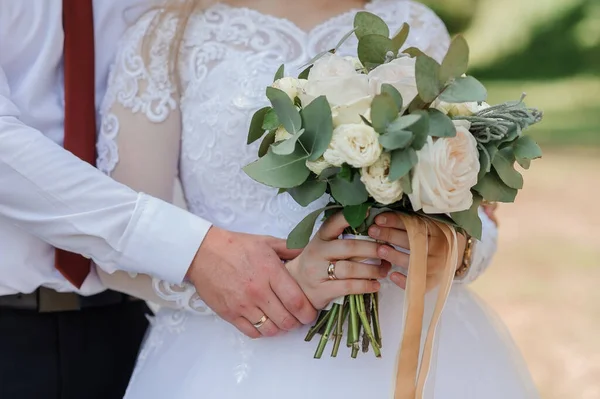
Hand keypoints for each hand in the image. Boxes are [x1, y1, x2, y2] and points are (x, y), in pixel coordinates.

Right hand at [186, 227, 315, 338]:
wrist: (203, 252)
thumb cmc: (236, 246)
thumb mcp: (266, 242)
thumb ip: (289, 248)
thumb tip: (307, 251)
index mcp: (270, 271)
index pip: (296, 301)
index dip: (308, 313)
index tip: (310, 313)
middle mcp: (258, 290)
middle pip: (286, 320)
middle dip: (296, 323)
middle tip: (298, 318)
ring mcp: (243, 304)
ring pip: (270, 330)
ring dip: (280, 328)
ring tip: (281, 320)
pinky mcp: (229, 314)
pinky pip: (252, 333)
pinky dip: (262, 331)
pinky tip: (265, 322)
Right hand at [285, 212, 389, 309]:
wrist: (295, 287)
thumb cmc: (317, 264)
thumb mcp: (323, 248)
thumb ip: (342, 240)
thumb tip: (375, 233)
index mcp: (319, 239)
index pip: (333, 224)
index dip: (350, 218)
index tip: (369, 213)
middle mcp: (317, 253)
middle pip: (349, 247)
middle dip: (372, 248)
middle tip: (386, 250)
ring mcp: (317, 272)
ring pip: (350, 269)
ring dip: (372, 269)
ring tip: (384, 270)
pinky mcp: (321, 291)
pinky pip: (348, 287)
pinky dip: (365, 286)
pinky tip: (376, 285)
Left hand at [367, 212, 465, 289]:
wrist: (451, 254)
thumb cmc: (431, 237)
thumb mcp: (425, 225)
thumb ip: (408, 222)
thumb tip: (379, 218)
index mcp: (437, 229)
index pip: (415, 223)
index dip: (396, 221)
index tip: (378, 219)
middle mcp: (440, 247)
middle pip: (413, 241)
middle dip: (391, 235)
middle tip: (373, 232)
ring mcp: (438, 265)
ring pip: (416, 261)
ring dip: (396, 256)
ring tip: (380, 250)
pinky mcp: (435, 280)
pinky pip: (420, 283)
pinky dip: (406, 281)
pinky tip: (393, 275)